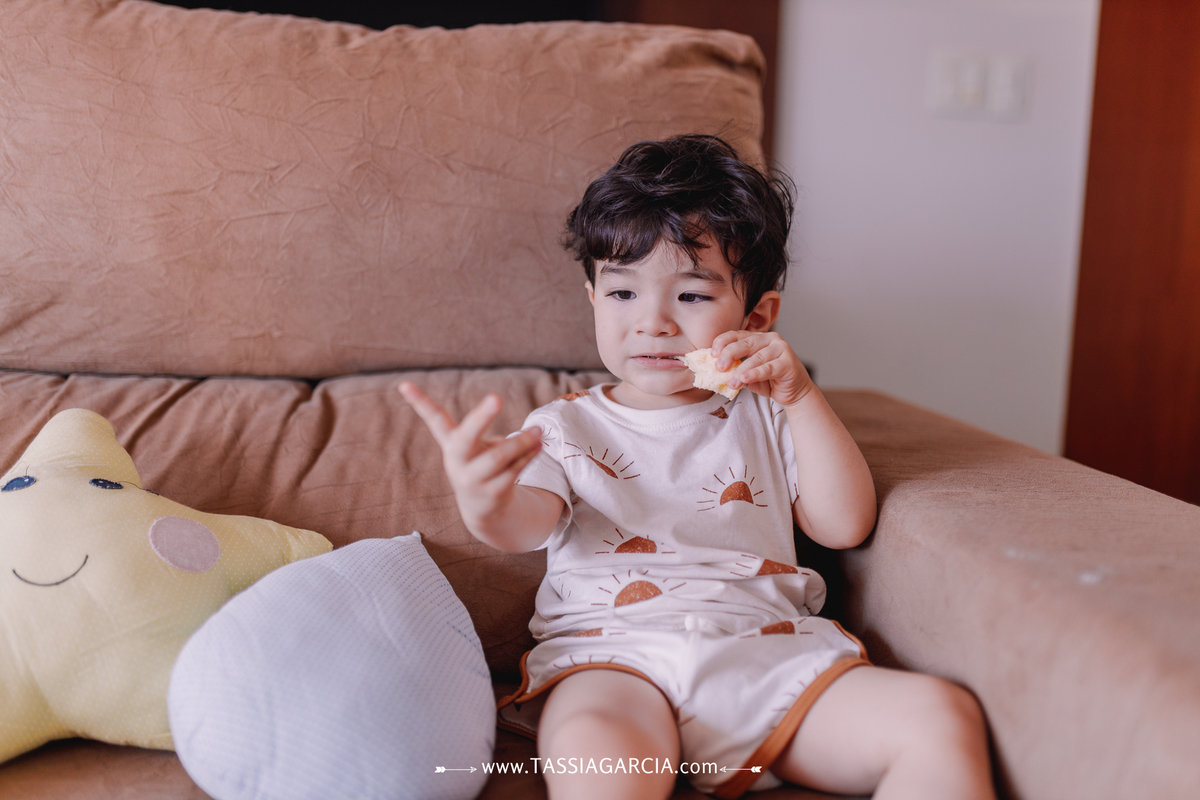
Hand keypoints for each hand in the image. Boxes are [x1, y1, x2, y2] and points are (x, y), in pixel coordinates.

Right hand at [397, 381, 542, 534]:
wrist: (483, 509)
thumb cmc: (480, 464)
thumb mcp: (477, 446)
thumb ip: (497, 437)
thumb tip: (533, 435)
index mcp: (452, 444)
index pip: (434, 420)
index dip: (419, 402)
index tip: (403, 384)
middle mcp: (458, 461)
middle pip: (466, 439)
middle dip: (480, 418)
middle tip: (496, 397)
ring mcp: (473, 479)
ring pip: (498, 457)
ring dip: (521, 443)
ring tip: (539, 430)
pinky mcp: (492, 494)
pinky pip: (513, 471)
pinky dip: (528, 457)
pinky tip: (539, 446)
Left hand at [711, 331, 814, 407]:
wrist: (794, 392)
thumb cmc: (770, 381)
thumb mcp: (748, 375)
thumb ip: (735, 370)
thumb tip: (715, 372)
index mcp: (758, 338)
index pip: (737, 335)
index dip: (723, 342)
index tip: (712, 354)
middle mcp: (770, 339)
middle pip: (746, 343)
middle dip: (730, 354)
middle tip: (719, 367)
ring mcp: (781, 349)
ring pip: (757, 357)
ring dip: (741, 370)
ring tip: (731, 382)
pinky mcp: (788, 363)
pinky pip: (769, 368)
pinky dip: (755, 374)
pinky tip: (745, 379)